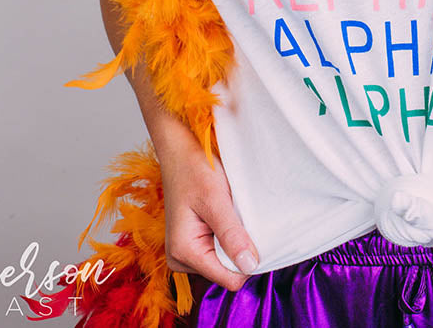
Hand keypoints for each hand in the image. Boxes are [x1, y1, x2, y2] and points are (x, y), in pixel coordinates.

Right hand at [159, 136, 259, 291]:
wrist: (181, 153)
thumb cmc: (194, 171)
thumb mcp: (216, 201)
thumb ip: (232, 235)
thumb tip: (249, 266)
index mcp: (184, 253)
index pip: (229, 279)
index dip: (247, 261)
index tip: (252, 233)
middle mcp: (182, 260)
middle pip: (229, 272)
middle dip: (240, 248)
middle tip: (236, 216)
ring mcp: (188, 254)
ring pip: (227, 262)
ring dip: (235, 240)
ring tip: (228, 213)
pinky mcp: (195, 245)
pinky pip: (222, 251)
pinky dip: (230, 236)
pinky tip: (226, 216)